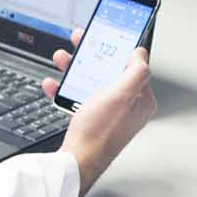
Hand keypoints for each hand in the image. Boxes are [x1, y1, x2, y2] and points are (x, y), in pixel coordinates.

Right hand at [42, 29, 156, 196]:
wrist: (76, 161)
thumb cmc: (100, 132)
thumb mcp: (122, 94)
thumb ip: (136, 70)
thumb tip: (141, 53)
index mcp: (140, 99)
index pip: (133, 66)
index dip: (118, 48)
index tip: (107, 35)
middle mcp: (126, 107)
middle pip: (109, 70)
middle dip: (92, 54)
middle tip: (80, 41)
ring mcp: (107, 113)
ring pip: (91, 81)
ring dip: (74, 68)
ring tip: (62, 58)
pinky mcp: (90, 120)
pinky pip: (77, 98)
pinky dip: (64, 89)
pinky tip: (54, 85)